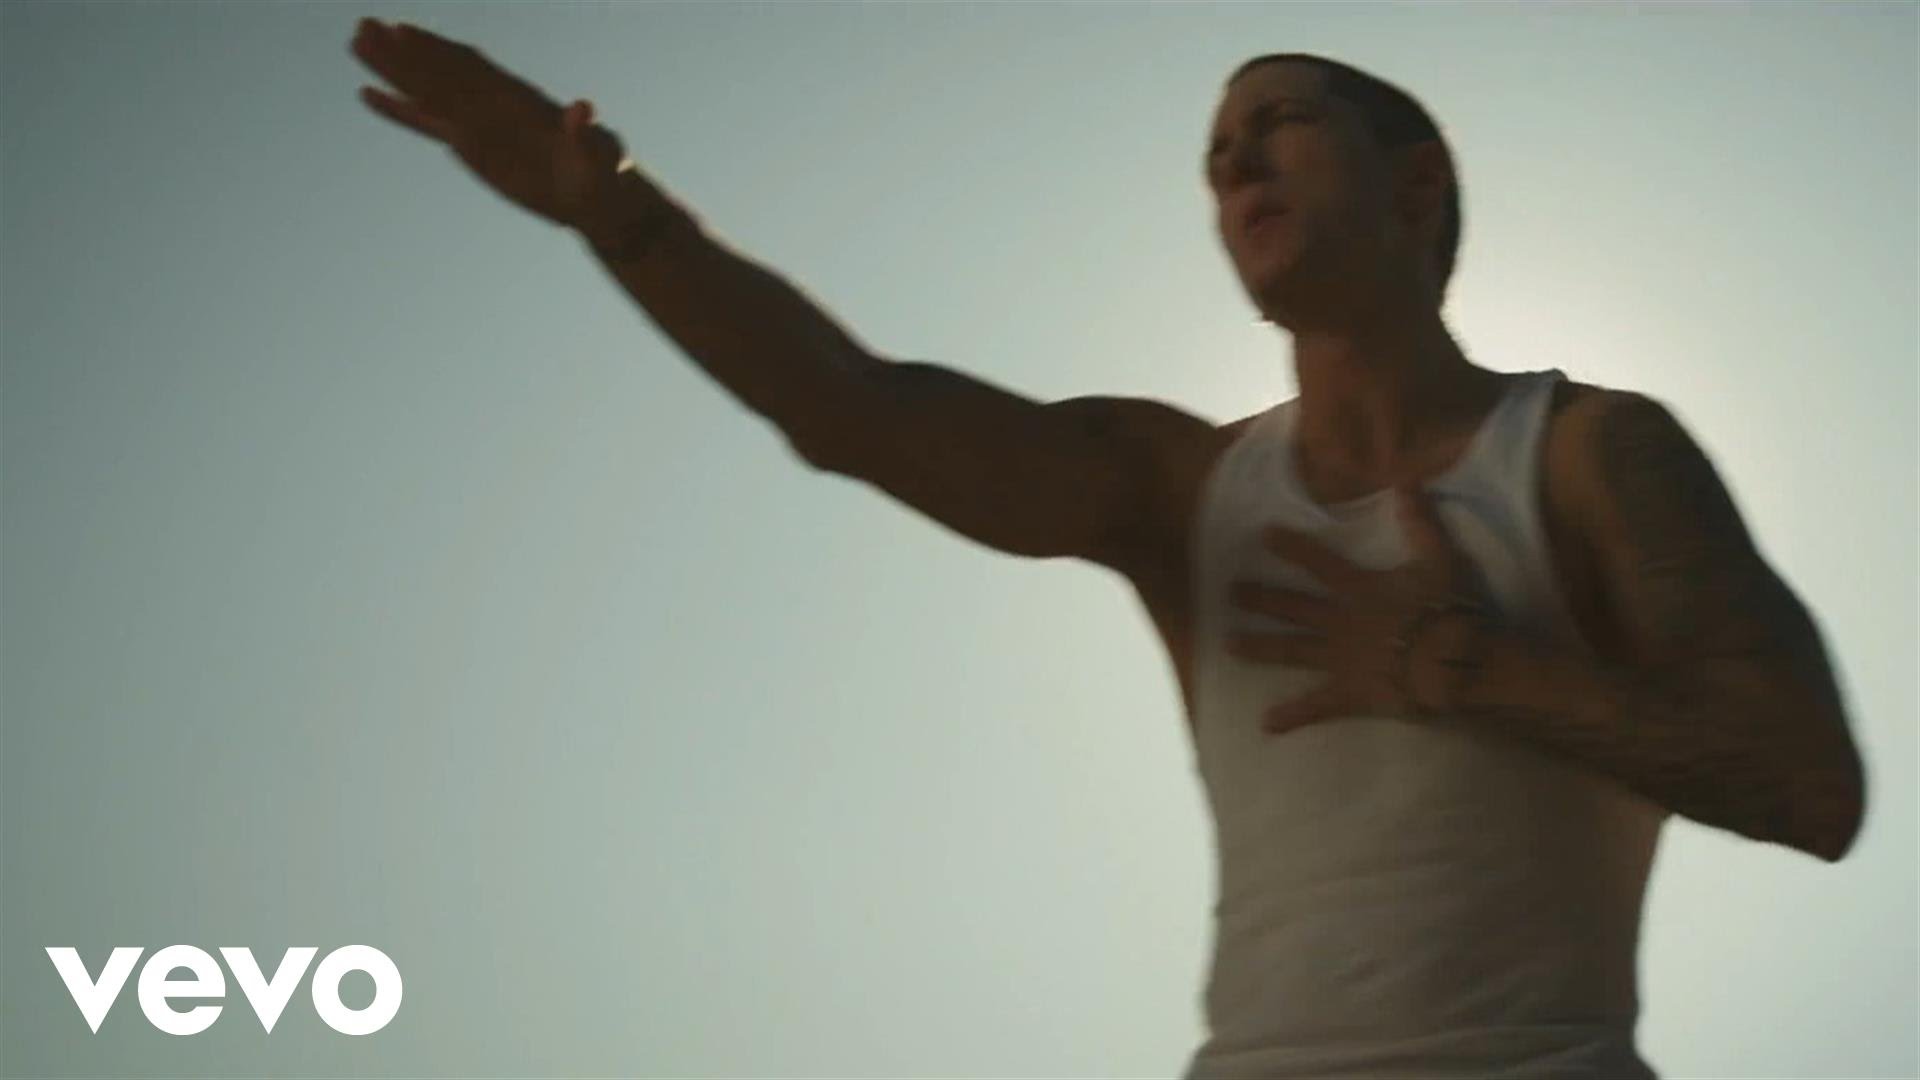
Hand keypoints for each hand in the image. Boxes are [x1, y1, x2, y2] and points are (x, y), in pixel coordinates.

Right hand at [350, 18, 628, 232]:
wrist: (599, 196)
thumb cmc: (606, 173)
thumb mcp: (602, 154)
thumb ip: (589, 133)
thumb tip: (583, 108)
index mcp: (519, 100)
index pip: (472, 71)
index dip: (439, 52)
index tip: (405, 32)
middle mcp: (493, 104)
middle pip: (441, 72)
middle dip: (404, 52)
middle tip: (363, 25)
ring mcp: (478, 123)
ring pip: (427, 91)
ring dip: (393, 68)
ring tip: (357, 42)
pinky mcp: (471, 146)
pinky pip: (427, 123)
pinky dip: (399, 110)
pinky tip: (370, 95)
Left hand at [1226, 484, 1494, 734]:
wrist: (1454, 663)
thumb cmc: (1449, 610)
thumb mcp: (1439, 560)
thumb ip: (1420, 522)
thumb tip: (1406, 480)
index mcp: (1359, 590)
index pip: (1318, 563)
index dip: (1291, 547)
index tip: (1263, 534)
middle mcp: (1339, 622)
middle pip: (1291, 607)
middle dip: (1259, 598)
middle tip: (1228, 592)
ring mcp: (1339, 660)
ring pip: (1290, 651)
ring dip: (1259, 647)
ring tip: (1227, 645)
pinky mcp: (1348, 694)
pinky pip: (1316, 707)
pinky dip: (1292, 716)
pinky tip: (1266, 724)